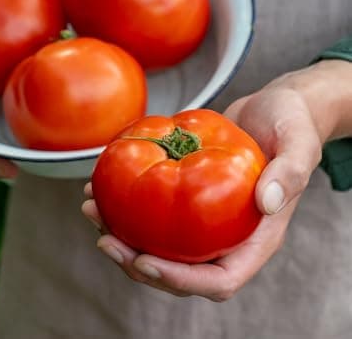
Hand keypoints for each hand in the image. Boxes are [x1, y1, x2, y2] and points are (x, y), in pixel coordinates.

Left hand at [82, 61, 351, 298]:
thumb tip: (267, 202)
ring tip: (90, 209)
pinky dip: (124, 204)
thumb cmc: (291, 124)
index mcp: (256, 238)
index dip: (179, 281)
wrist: (274, 108)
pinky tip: (100, 186)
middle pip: (179, 270)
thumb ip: (290, 172)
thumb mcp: (299, 142)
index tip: (143, 260)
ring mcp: (206, 219)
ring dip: (121, 234)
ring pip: (159, 244)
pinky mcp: (188, 197)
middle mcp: (227, 235)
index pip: (218, 279)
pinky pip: (153, 212)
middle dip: (136, 262)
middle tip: (103, 237)